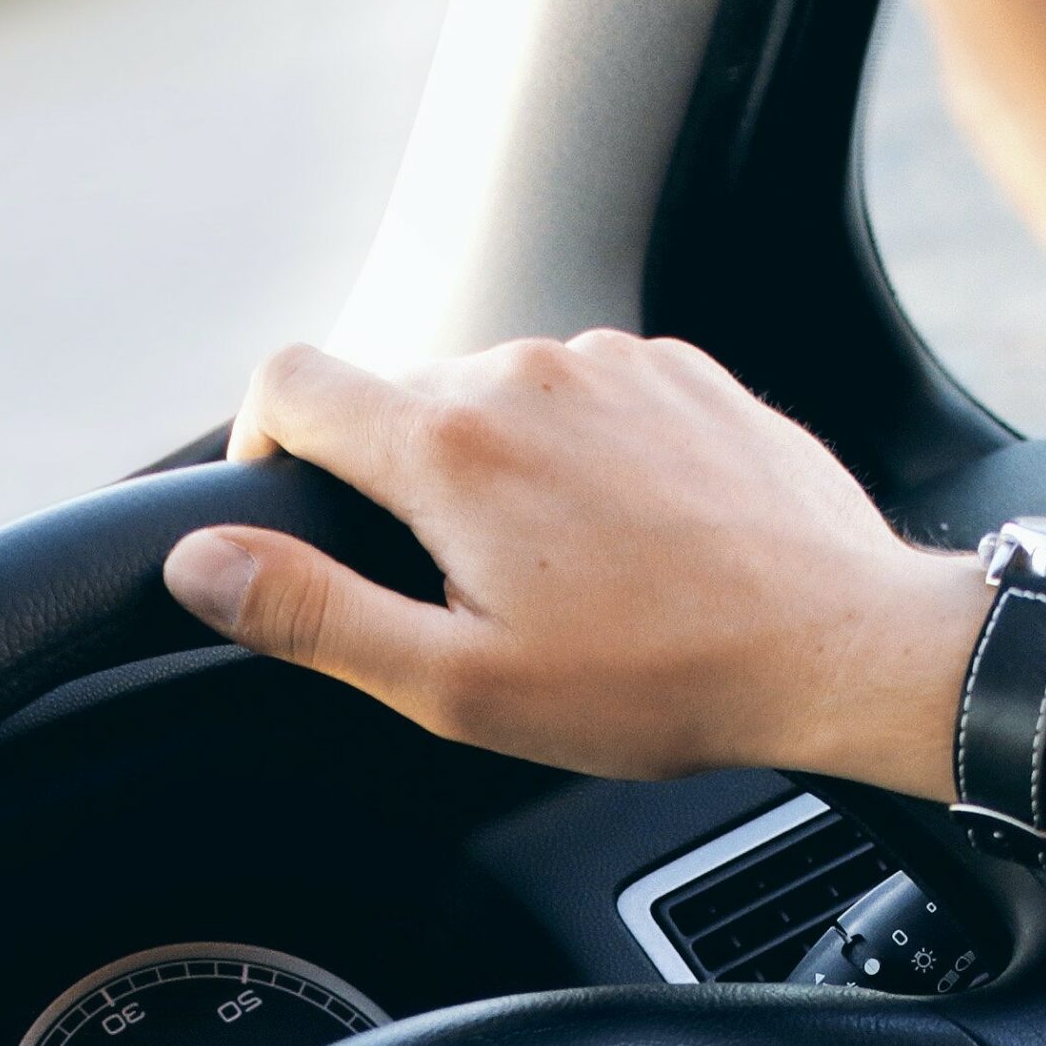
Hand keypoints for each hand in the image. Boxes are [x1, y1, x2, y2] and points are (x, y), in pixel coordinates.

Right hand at [162, 334, 981, 792]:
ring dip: (505, 475)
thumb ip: (316, 616)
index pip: (288, 379)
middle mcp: (523, 371)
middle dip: (406, 488)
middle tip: (469, 596)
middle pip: (403, 400)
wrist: (841, 646)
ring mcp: (613, 361)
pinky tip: (638, 544)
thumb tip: (204, 566)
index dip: (263, 442)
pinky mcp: (684, 373)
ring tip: (572, 581)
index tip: (292, 508)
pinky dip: (588, 460)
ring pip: (504, 401)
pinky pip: (594, 400)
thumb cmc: (663, 681)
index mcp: (449, 443)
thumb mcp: (462, 684)